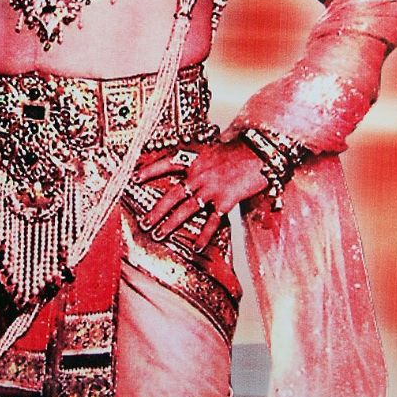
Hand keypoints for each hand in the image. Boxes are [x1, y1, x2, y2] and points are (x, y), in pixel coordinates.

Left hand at [134, 139, 267, 250]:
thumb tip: (193, 169)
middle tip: (144, 222)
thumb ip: (202, 161)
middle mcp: (199, 174)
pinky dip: (204, 236)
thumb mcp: (216, 149)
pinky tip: (197, 247)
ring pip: (186, 209)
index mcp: (196, 158)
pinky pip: (212, 221)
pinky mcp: (225, 200)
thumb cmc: (242, 149)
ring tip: (159, 234)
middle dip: (156, 209)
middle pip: (172, 194)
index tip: (135, 177)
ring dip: (171, 223)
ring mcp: (212, 188)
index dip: (150, 170)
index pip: (168, 162)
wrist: (262, 152)